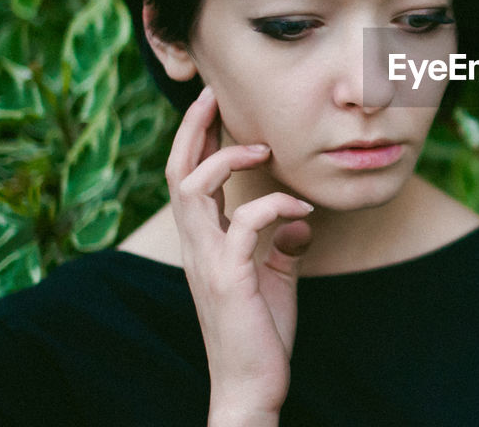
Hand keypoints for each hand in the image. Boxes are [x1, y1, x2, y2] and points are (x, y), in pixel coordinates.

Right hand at [165, 85, 314, 419]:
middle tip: (213, 95)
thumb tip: (298, 220)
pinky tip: (301, 210)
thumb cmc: (261, 332)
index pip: (188, 178)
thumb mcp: (274, 278)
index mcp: (204, 243)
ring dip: (226, 160)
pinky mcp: (230, 280)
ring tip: (263, 149)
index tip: (211, 103)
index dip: (194, 138)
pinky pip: (244, 225)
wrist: (252, 385)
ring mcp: (209, 262)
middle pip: (178, 171)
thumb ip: (280, 246)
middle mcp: (197, 247)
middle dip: (192, 128)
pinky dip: (274, 206)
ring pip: (192, 189)